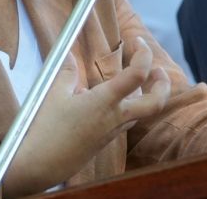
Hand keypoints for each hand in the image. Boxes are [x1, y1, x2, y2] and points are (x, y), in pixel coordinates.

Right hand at [3, 37, 170, 196]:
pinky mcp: (106, 139)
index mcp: (105, 101)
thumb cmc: (47, 129)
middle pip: (155, 102)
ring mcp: (113, 130)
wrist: (43, 164)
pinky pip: (126, 120)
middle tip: (158, 69)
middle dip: (163, 84)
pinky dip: (128, 106)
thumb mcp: (54, 93)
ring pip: (142, 112)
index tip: (136, 42)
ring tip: (137, 78)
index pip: (137, 75)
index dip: (143, 54)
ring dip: (147, 95)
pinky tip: (109, 98)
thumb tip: (69, 54)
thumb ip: (67, 71)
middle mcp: (115, 117)